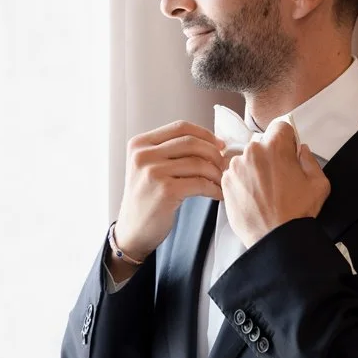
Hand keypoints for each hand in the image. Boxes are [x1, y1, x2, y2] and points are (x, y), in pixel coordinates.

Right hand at [114, 121, 225, 259]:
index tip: (219, 145)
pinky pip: (200, 183)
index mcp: (139, 144)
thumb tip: (212, 143)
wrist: (132, 230)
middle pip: (191, 142)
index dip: (205, 134)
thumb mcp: (149, 167)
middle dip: (214, 153)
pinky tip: (218, 194)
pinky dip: (214, 188)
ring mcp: (153, 173)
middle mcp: (143, 155)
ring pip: (198, 163)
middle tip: (224, 165)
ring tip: (221, 181)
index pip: (180, 127)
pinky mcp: (165, 191)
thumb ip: (170, 151)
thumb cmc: (146, 199)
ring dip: (216, 173)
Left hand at [221, 121, 330, 247]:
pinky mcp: (226, 182)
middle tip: (279, 178)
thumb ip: (310, 160)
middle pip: (262, 144)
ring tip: (265, 191)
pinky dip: (243, 182)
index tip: (288, 152)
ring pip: (247, 159)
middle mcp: (252, 152)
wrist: (275, 238)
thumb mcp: (319, 184)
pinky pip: (235, 174)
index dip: (287, 140)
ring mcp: (236, 167)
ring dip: (255, 169)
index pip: (280, 126)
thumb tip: (301, 151)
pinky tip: (254, 197)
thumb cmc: (297, 213)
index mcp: (276, 147)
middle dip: (270, 156)